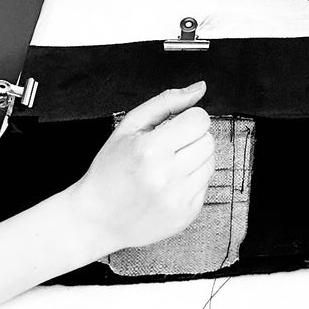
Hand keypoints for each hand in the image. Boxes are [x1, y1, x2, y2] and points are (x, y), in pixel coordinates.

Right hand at [73, 83, 215, 250]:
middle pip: (208, 140)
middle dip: (191, 138)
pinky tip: (170, 184)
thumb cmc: (109, 171)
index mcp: (150, 150)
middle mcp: (166, 177)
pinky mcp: (186, 215)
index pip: (199, 119)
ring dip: (194, 159)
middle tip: (168, 146)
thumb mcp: (128, 127)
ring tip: (168, 166)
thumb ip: (166, 102)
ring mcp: (178, 199)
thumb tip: (199, 89)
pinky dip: (192, 181)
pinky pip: (206, 185)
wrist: (98, 219)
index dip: (187, 118)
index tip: (174, 126)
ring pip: (210, 162)